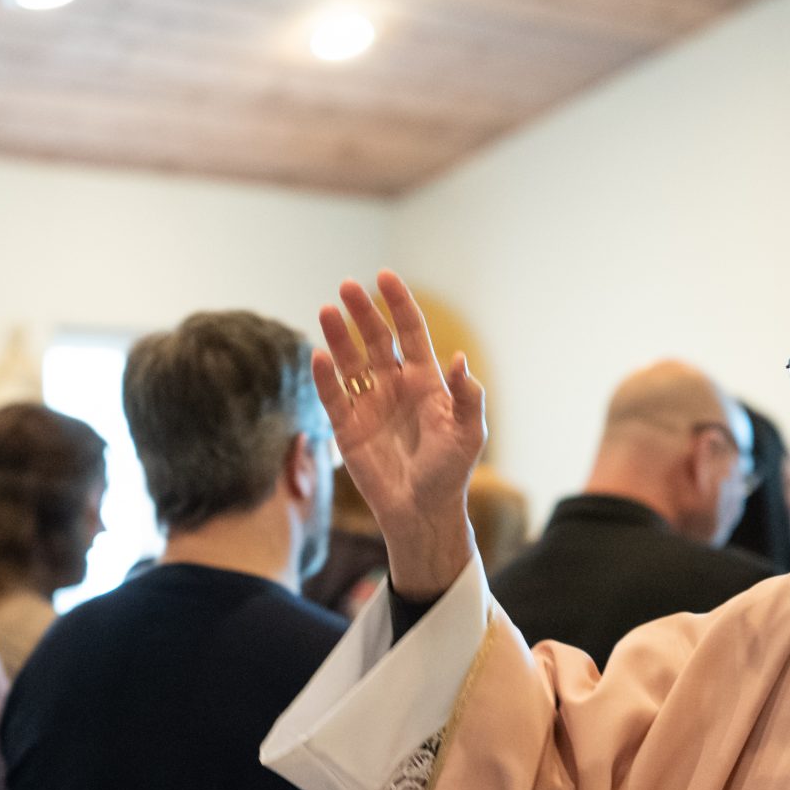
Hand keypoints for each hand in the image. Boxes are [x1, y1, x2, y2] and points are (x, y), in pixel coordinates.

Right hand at [315, 271, 485, 599]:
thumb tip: (459, 358)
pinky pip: (332, 396)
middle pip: (375, 339)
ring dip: (338, 336)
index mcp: (425, 381)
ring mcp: (369, 405)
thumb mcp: (469, 434)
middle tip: (346, 287)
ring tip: (326, 310)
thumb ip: (467, 396)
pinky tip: (320, 356)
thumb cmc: (450, 472)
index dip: (397, 303)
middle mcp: (394, 386)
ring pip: (350, 362)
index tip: (384, 277)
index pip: (408, 332)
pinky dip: (324, 377)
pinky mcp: (347, 428)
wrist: (423, 512)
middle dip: (362, 312)